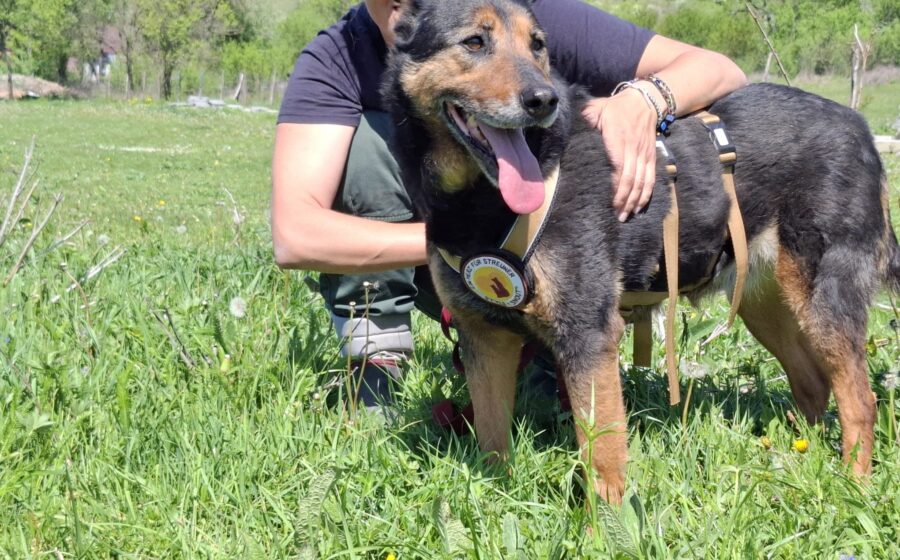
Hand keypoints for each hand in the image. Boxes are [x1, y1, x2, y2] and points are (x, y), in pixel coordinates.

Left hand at [581, 88, 658, 221]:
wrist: (645, 100)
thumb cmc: (615, 107)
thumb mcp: (596, 107)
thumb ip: (584, 119)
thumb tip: (566, 129)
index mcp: (617, 137)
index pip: (619, 165)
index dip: (616, 185)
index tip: (609, 200)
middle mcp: (633, 147)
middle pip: (630, 177)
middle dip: (624, 198)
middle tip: (616, 215)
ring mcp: (644, 153)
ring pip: (642, 180)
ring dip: (635, 200)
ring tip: (626, 215)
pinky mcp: (651, 156)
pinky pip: (651, 177)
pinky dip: (646, 193)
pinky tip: (639, 206)